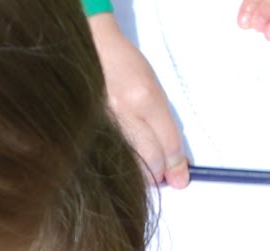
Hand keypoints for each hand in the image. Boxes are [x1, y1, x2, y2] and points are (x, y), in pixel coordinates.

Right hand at [88, 13, 189, 187]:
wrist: (90, 52)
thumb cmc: (124, 66)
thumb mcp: (153, 88)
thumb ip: (164, 123)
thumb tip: (175, 158)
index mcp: (145, 99)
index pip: (169, 144)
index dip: (177, 165)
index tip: (181, 178)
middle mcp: (124, 114)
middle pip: (151, 161)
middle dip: (161, 173)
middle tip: (164, 174)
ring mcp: (104, 125)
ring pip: (130, 167)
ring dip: (142, 173)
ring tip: (145, 167)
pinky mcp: (88, 133)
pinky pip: (112, 160)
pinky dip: (122, 167)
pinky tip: (126, 162)